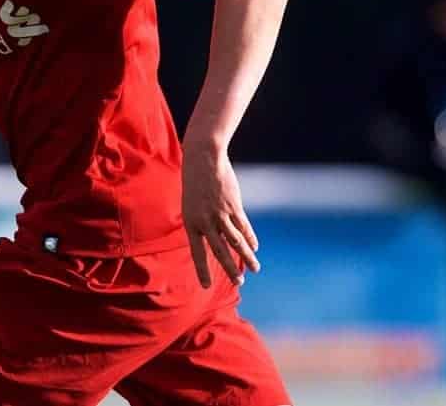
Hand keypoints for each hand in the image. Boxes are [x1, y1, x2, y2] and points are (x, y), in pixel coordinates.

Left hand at [181, 143, 260, 287]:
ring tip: (255, 269)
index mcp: (191, 222)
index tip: (206, 286)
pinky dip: (250, 238)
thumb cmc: (195, 181)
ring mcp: (221, 214)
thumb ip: (201, 221)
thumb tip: (213, 238)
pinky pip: (244, 227)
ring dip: (247, 256)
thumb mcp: (191, 203)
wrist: (203, 159)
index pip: (197, 252)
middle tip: (238, 283)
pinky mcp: (234, 206)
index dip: (202, 270)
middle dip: (230, 268)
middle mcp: (206, 221)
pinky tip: (255, 247)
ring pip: (236, 241)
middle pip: (220, 251)